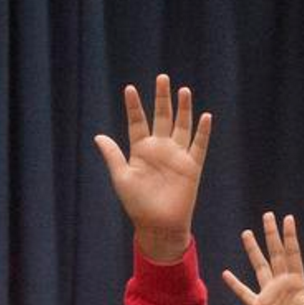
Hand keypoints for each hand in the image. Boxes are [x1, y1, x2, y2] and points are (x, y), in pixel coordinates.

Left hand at [93, 74, 210, 262]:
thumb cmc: (137, 205)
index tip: (129, 89)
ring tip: (183, 90)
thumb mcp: (122, 178)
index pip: (137, 122)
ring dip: (183, 109)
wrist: (158, 226)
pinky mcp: (192, 167)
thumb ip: (113, 156)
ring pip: (181, 126)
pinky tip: (205, 116)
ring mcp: (177, 156)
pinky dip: (203, 132)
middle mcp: (160, 149)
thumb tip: (98, 136)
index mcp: (141, 150)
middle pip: (162, 117)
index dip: (134, 106)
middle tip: (162, 78)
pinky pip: (199, 146)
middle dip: (162, 98)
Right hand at [221, 213, 303, 304]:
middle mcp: (283, 284)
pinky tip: (226, 274)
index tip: (288, 218)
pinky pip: (244, 292)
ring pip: (259, 266)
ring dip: (253, 250)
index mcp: (298, 281)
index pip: (293, 253)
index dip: (290, 236)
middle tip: (267, 215)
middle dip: (271, 235)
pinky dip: (234, 284)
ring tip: (247, 233)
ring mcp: (269, 294)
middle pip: (275, 253)